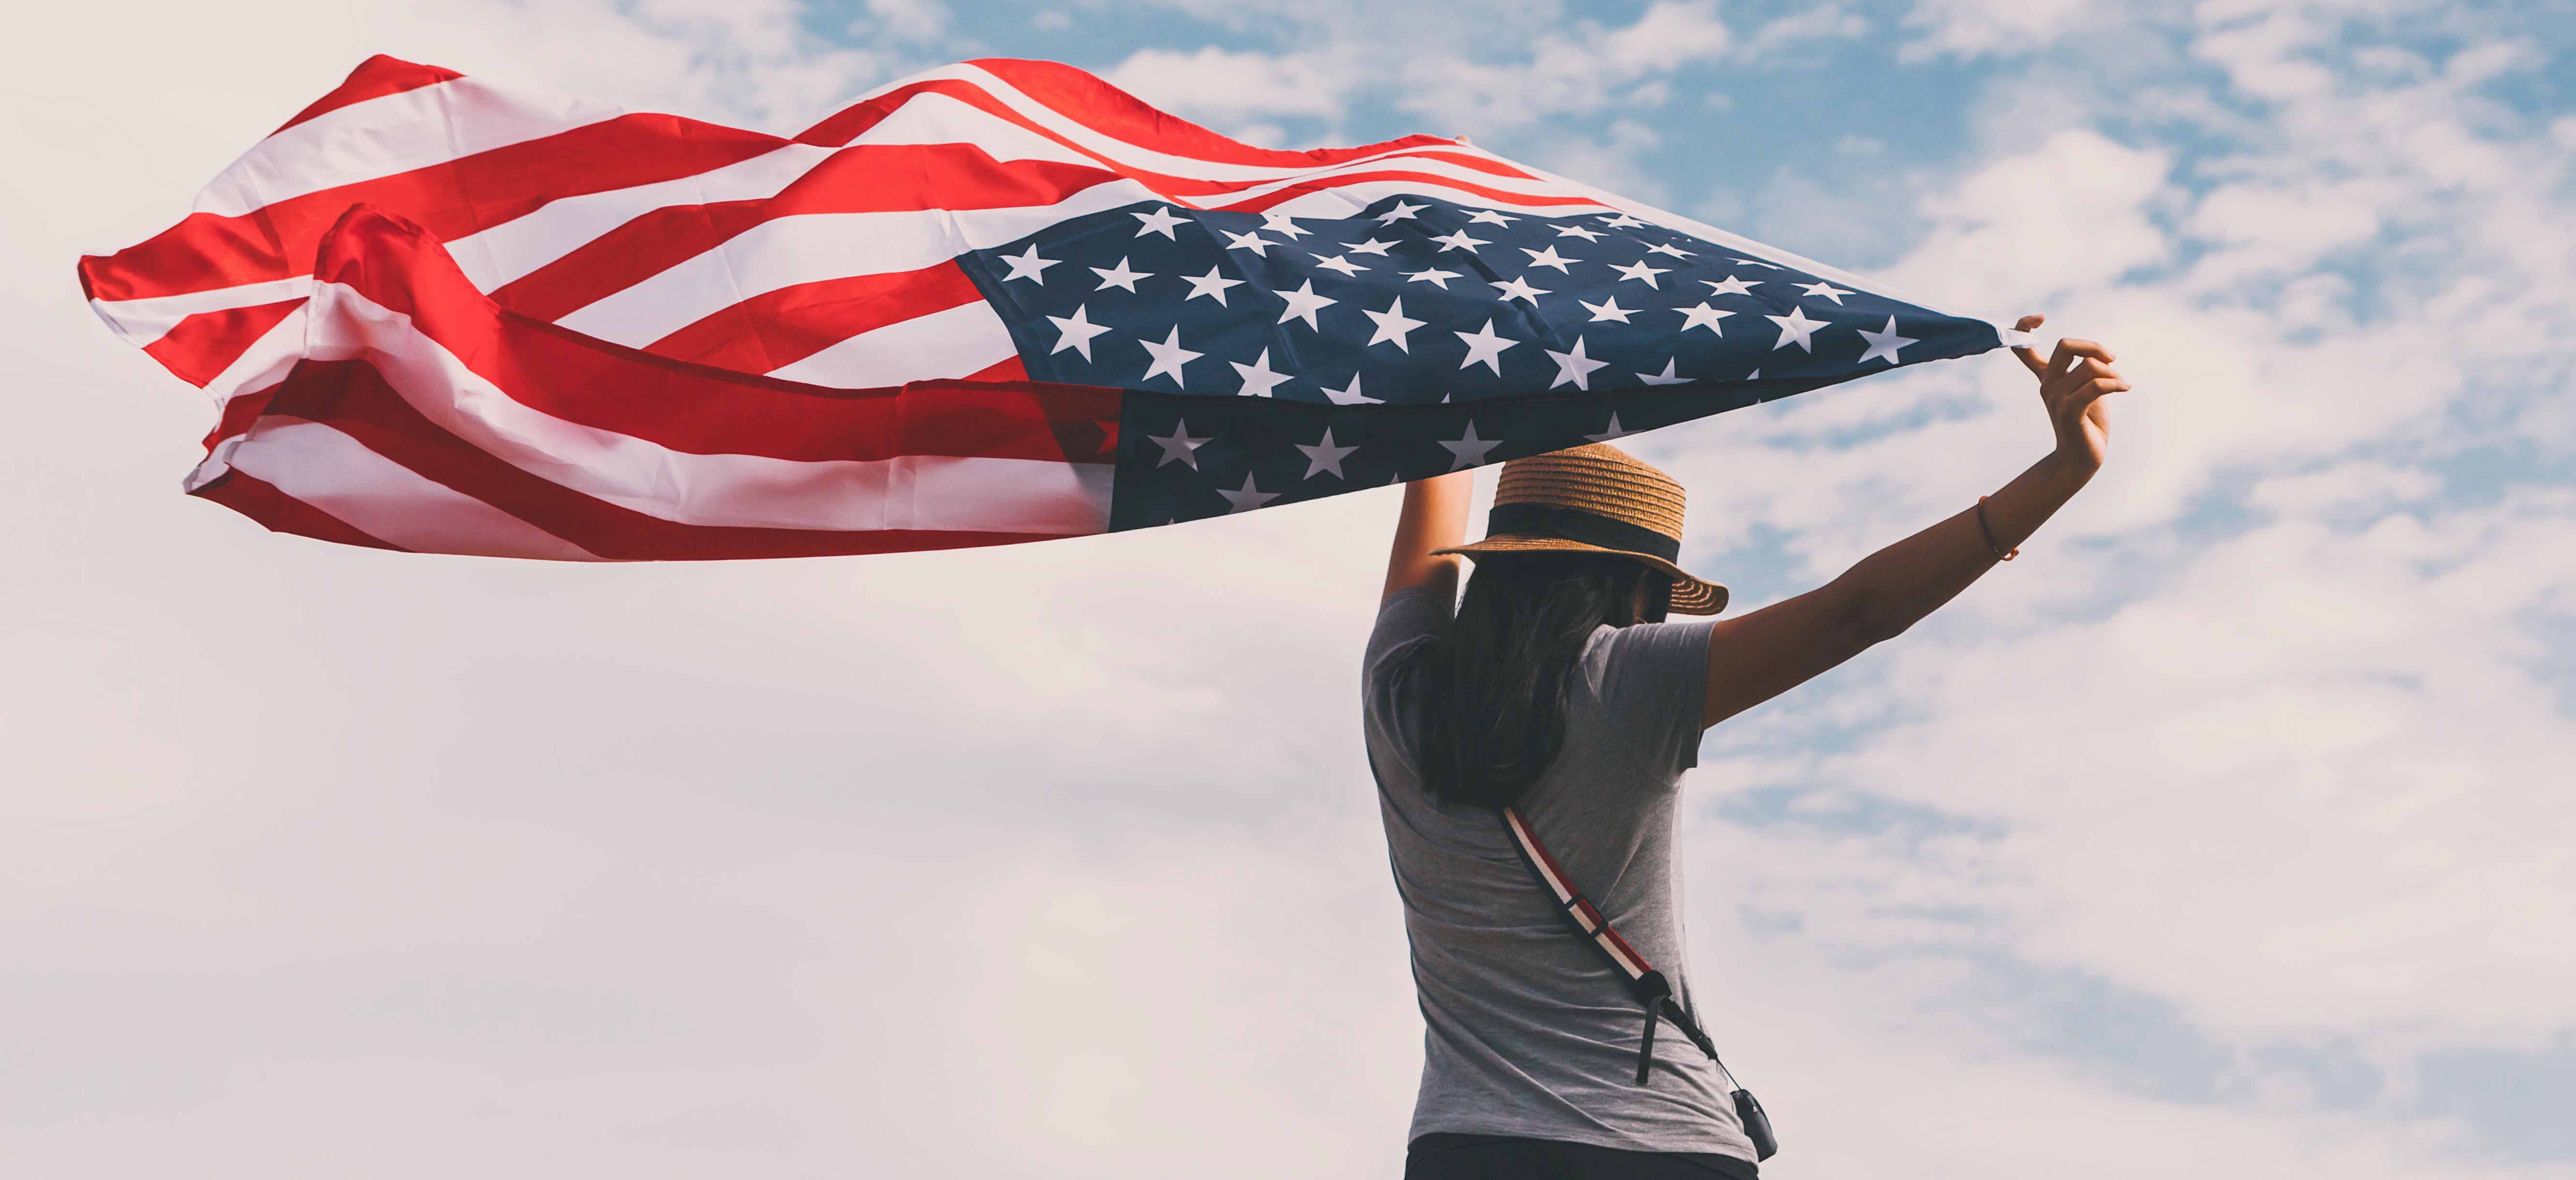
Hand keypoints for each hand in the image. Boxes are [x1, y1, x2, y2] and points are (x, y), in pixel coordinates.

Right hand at [2010, 314, 2127, 470]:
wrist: (2083, 457)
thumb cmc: (2087, 419)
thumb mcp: (2084, 386)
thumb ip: (2085, 366)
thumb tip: (2099, 353)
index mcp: (2046, 377)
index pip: (2021, 347)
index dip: (2023, 326)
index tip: (2040, 318)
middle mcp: (2047, 385)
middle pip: (2066, 345)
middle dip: (2094, 346)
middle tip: (2112, 358)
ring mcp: (2056, 399)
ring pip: (2090, 367)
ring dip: (2114, 373)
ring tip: (2121, 384)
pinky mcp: (2070, 413)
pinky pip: (2096, 386)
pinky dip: (2116, 384)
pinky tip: (2125, 388)